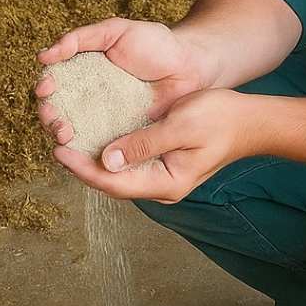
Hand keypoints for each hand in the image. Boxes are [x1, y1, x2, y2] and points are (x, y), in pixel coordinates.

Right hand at [34, 17, 214, 147]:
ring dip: (61, 135)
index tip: (46, 88)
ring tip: (65, 133)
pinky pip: (99, 147)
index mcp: (83, 72)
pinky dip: (85, 151)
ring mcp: (104, 120)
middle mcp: (89, 98)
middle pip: (58, 112)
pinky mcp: (121, 138)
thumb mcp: (114, 31)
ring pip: (74, 132)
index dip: (45, 88)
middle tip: (54, 116)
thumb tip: (43, 57)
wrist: (191, 66)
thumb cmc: (155, 43)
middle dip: (49, 116)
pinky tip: (80, 150)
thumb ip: (80, 38)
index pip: (54, 84)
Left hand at [53, 88, 265, 202]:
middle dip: (81, 164)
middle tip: (55, 142)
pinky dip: (108, 149)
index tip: (58, 150)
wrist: (251, 121)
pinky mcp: (162, 164)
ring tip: (67, 138)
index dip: (82, 168)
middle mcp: (161, 186)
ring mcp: (162, 177)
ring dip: (92, 157)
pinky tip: (93, 133)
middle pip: (110, 181)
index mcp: (166, 183)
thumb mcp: (180, 125)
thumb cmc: (220, 119)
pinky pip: (128, 161)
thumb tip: (106, 160)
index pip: (113, 183)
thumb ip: (143, 143)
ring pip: (117, 172)